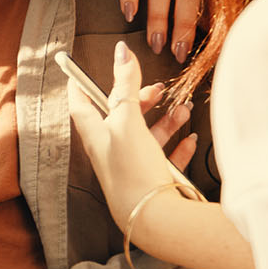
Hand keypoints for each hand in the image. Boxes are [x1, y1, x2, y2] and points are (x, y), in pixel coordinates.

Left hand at [65, 42, 197, 222]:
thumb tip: (121, 51)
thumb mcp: (126, 119)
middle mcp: (112, 152)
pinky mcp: (154, 181)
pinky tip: (189, 139)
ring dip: (166, 121)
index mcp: (97, 136)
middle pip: (121, 118)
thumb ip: (124, 85)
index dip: (80, 86)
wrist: (154, 218)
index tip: (78, 72)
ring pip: (148, 136)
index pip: (81, 105)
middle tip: (157, 89)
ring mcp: (133, 167)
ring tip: (183, 111)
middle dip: (139, 100)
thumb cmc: (132, 169)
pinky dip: (178, 146)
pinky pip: (166, 158)